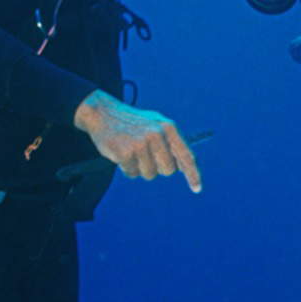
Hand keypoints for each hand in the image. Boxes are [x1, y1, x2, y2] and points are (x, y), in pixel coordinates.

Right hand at [72, 90, 201, 192]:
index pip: (186, 156)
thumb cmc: (133, 122)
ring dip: (140, 168)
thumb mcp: (156, 124)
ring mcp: (141, 144)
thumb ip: (172, 142)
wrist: (103, 113)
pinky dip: (127, 168)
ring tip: (133, 152)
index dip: (193, 174)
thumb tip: (183, 167)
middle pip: (168, 170)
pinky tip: (121, 154)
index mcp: (169, 127)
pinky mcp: (125, 153)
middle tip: (146, 156)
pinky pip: (132, 173)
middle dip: (158, 168)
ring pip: (150, 174)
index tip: (197, 189)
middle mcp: (157, 135)